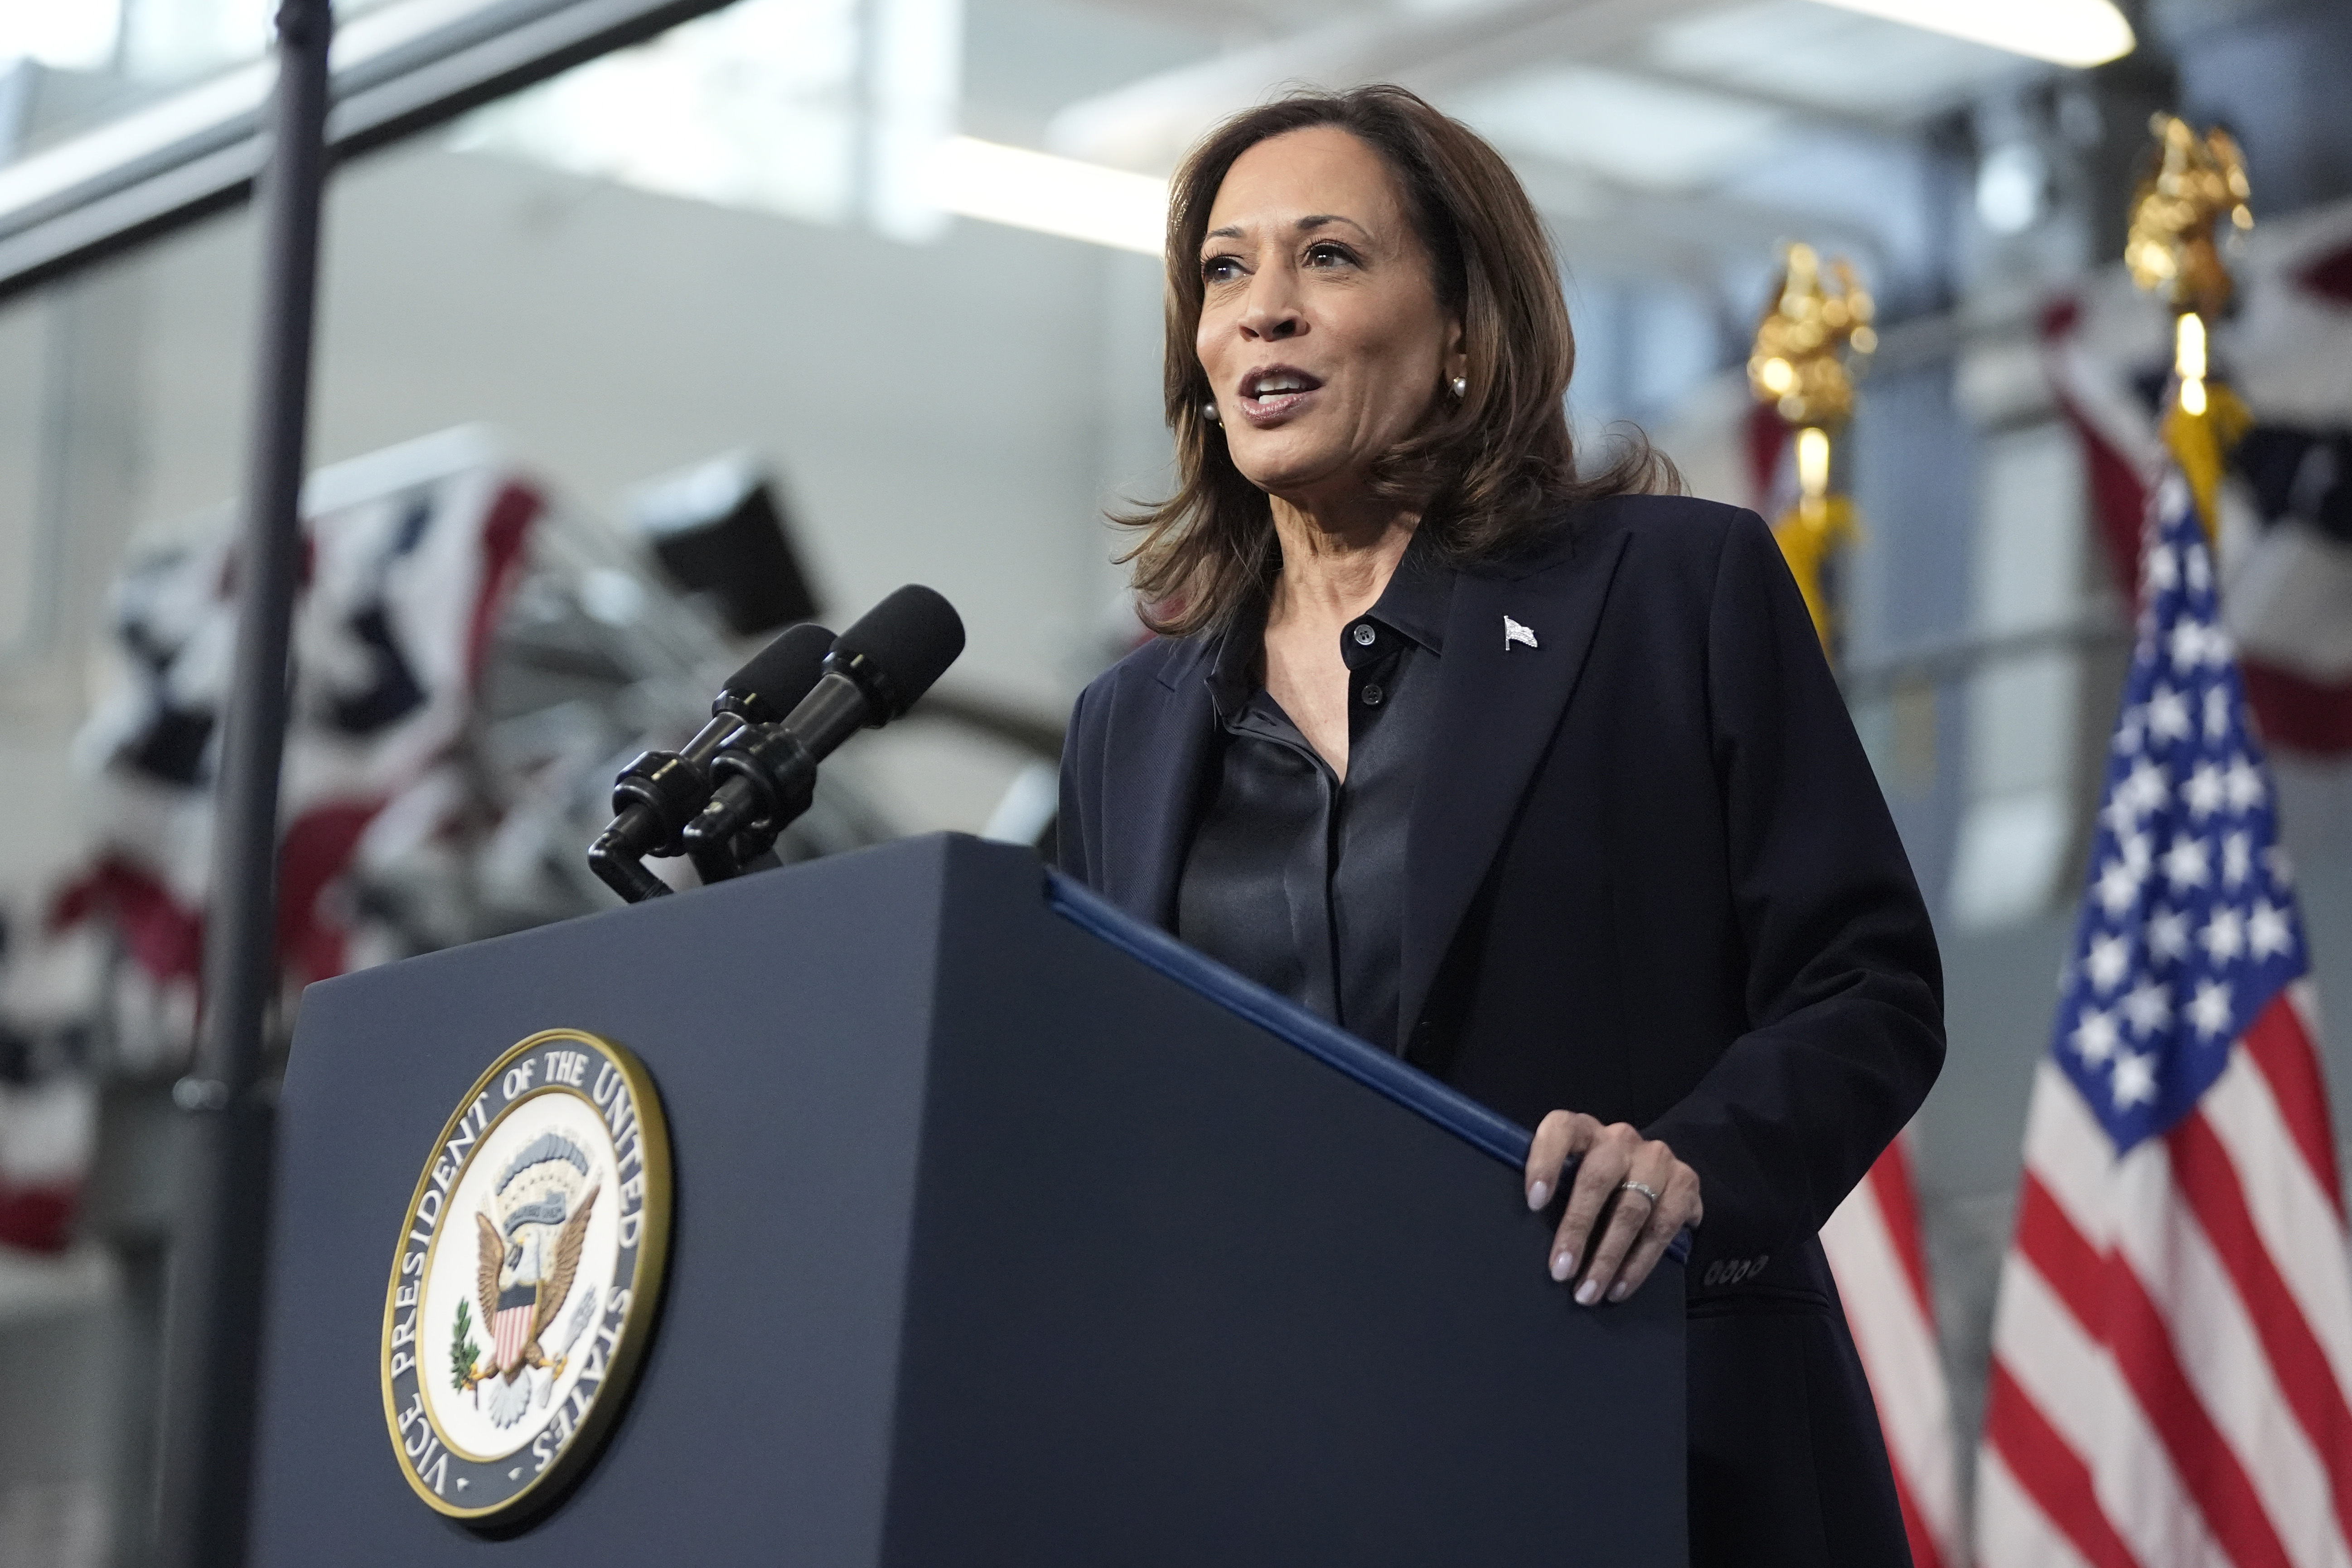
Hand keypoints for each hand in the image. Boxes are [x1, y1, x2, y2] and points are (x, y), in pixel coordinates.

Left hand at [1523, 1111, 1701, 1305]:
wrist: (1658, 1177)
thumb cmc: (1596, 1185)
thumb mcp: (1573, 1177)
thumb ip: (1555, 1192)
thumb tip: (1522, 1241)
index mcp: (1583, 1130)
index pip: (1561, 1130)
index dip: (1545, 1163)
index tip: (1533, 1202)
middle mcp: (1619, 1139)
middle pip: (1597, 1179)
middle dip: (1577, 1229)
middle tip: (1560, 1271)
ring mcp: (1656, 1158)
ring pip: (1631, 1209)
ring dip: (1608, 1257)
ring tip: (1588, 1291)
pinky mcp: (1685, 1182)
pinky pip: (1662, 1227)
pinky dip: (1639, 1263)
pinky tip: (1620, 1287)